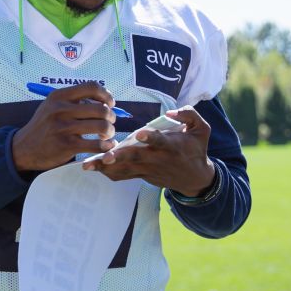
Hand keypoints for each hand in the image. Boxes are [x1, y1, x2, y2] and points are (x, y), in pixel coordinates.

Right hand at [11, 82, 117, 171]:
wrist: (23, 148)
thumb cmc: (43, 126)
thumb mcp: (52, 106)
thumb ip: (73, 101)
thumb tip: (104, 101)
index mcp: (59, 96)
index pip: (91, 87)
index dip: (106, 95)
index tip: (110, 103)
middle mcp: (61, 109)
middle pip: (101, 109)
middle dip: (111, 117)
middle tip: (109, 123)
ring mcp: (63, 127)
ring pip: (102, 126)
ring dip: (110, 131)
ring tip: (107, 135)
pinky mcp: (66, 145)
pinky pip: (95, 145)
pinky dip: (105, 146)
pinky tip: (105, 146)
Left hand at [82, 106, 215, 196]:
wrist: (195, 178)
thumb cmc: (196, 148)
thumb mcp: (202, 129)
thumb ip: (189, 114)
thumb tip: (171, 112)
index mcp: (173, 145)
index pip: (160, 141)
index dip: (151, 137)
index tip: (140, 134)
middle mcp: (158, 158)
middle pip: (136, 157)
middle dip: (120, 156)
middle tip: (104, 155)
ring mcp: (148, 169)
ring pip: (126, 169)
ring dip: (107, 167)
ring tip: (88, 165)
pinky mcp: (142, 175)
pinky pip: (124, 175)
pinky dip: (109, 172)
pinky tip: (94, 168)